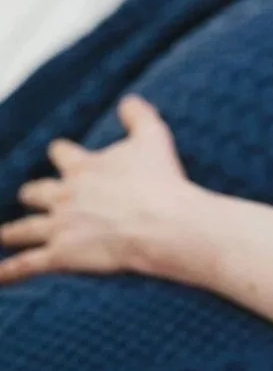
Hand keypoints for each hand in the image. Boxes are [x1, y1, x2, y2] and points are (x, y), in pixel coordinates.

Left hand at [0, 96, 191, 283]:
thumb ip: (138, 115)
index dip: (62, 152)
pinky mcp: (61, 255)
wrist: (159, 221)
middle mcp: (64, 195)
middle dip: (34, 193)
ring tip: (4, 234)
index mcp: (83, 167)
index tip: (59, 150)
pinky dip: (8, 271)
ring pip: (24, 229)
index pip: (62, 153)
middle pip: (37, 192)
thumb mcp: (153, 136)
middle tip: (30, 194)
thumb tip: (129, 99)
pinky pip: (26, 264)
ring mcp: (59, 226)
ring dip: (12, 231)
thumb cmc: (158, 178)